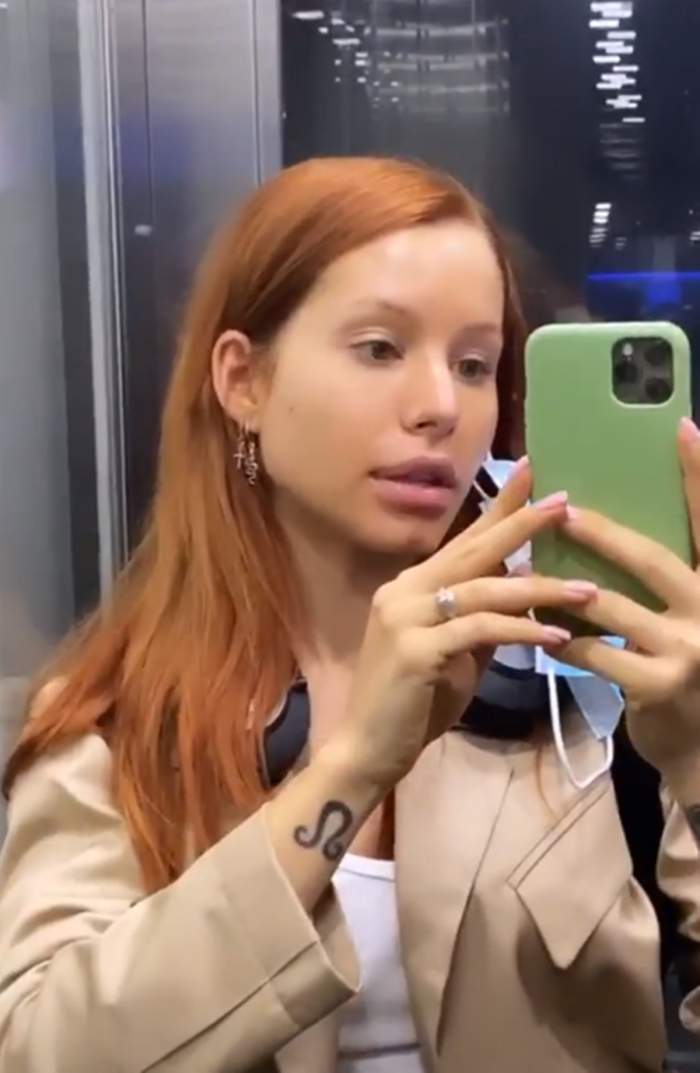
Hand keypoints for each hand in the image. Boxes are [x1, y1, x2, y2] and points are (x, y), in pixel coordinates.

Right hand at [336, 462, 599, 790]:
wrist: (368, 749)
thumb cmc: (412, 705)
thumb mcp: (457, 654)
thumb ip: (483, 620)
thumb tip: (523, 587)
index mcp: (410, 586)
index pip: (462, 540)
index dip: (498, 509)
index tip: (532, 476)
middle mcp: (403, 591)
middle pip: (472, 551)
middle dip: (521, 525)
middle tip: (563, 504)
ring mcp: (405, 617)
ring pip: (481, 590)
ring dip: (539, 589)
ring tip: (585, 590)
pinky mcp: (414, 649)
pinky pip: (478, 630)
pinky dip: (520, 630)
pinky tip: (555, 635)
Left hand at [546, 418, 699, 788]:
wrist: (698, 748)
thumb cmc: (683, 671)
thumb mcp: (685, 619)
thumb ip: (663, 580)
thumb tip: (609, 530)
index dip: (699, 476)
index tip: (682, 428)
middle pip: (652, 558)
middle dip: (603, 532)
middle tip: (562, 507)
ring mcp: (687, 649)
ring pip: (611, 606)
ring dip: (563, 589)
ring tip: (527, 568)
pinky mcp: (658, 685)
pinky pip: (594, 652)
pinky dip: (562, 638)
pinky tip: (538, 628)